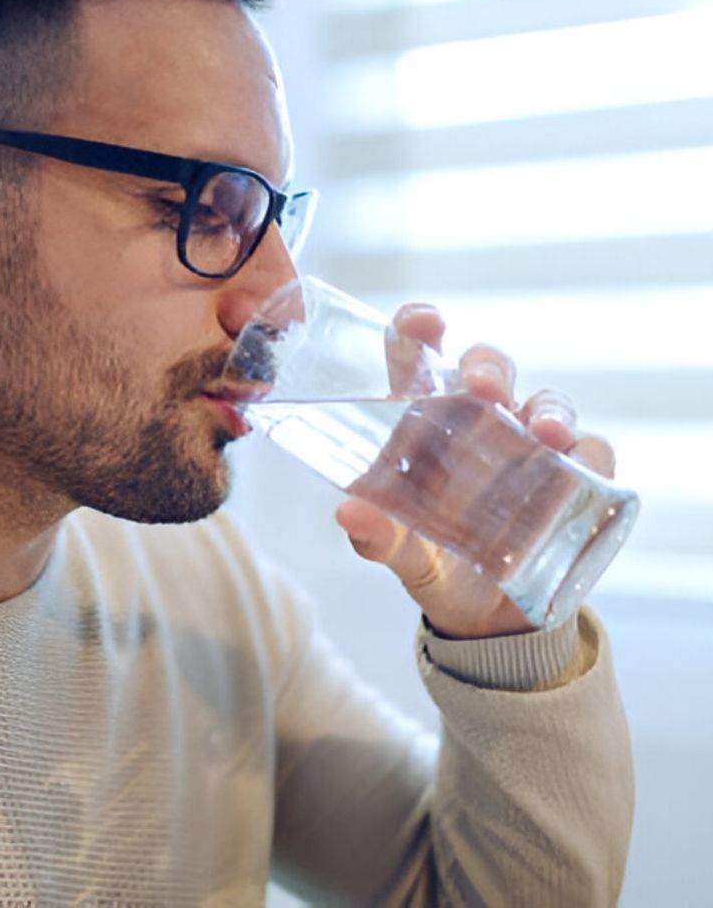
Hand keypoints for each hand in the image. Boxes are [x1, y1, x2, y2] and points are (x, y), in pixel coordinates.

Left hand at [334, 303, 616, 639]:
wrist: (480, 618)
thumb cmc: (429, 561)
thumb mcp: (398, 552)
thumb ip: (374, 534)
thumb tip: (347, 513)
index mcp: (423, 423)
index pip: (419, 359)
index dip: (419, 329)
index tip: (424, 323)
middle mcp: (478, 422)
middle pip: (488, 368)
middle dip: (489, 367)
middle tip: (484, 388)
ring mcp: (528, 447)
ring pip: (547, 401)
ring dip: (550, 410)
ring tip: (547, 433)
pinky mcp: (572, 480)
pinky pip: (593, 452)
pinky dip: (589, 453)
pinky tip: (580, 463)